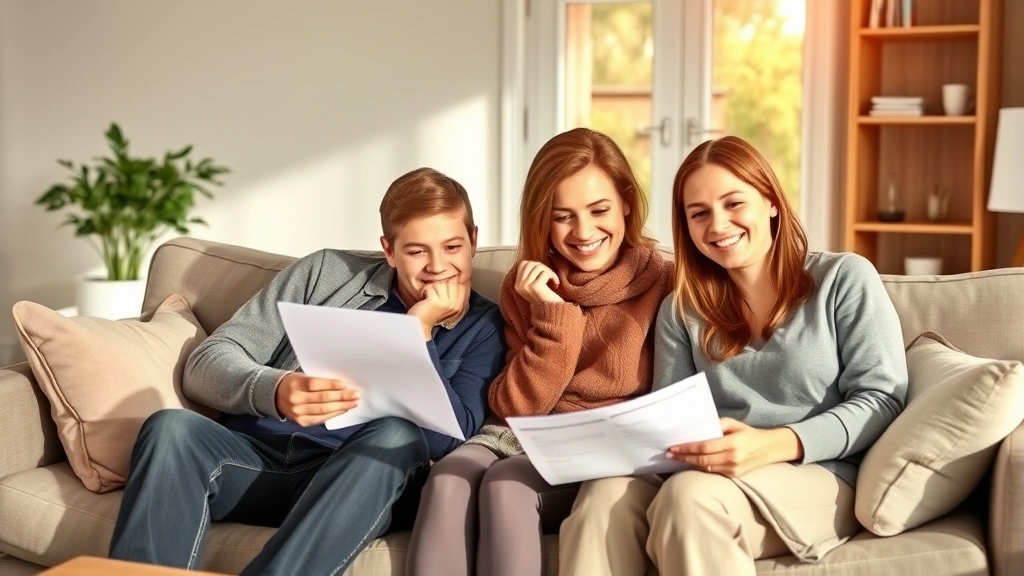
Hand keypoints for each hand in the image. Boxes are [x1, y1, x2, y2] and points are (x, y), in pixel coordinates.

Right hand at [274, 373, 359, 426]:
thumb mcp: (302, 376)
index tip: (345, 384)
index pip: (316, 384)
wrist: (275, 396)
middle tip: (355, 395)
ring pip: (323, 410)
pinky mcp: (301, 422)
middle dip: (342, 397)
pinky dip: (334, 414)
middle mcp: (296, 399)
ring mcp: (298, 413)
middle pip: (322, 398)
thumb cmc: (293, 384)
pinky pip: (321, 419)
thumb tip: (341, 385)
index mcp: (295, 384)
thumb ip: (319, 381)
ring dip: (341, 407)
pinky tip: (342, 410)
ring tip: (353, 403)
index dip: (332, 385)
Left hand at [407, 280, 468, 339]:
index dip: (450, 284)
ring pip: (441, 284)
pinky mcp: (436, 302)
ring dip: (432, 288)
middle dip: (440, 286)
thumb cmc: (432, 311)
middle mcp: (455, 305)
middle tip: (434, 295)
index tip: (441, 292)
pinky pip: (431, 287)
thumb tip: (455, 276)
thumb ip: (453, 293)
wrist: (420, 325)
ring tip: (429, 297)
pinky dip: (425, 291)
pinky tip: (424, 299)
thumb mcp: (447, 303)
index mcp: (459, 305)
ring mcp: (446, 303)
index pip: (460, 285)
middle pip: (451, 283)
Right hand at [514, 261, 563, 303]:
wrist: (552, 313)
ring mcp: (526, 286)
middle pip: (531, 264)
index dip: (535, 264)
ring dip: (549, 272)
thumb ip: (531, 273)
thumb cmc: (545, 297)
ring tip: (553, 281)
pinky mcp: (535, 287)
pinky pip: (545, 273)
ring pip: (538, 267)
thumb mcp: (533, 285)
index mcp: (517, 284)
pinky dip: (553, 277)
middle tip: (550, 276)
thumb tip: (532, 261)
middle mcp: (519, 285)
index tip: (543, 273)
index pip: (523, 264)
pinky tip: (556, 284)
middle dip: (543, 267)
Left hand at [665, 418, 802, 477]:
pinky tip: (691, 462)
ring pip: (706, 468)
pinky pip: (713, 471)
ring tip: (677, 459)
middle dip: (684, 457)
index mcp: (732, 444)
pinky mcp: (734, 476)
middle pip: (702, 460)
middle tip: (669, 455)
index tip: (673, 448)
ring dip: (690, 463)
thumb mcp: (734, 424)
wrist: (770, 448)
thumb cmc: (749, 433)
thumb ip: (717, 424)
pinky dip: (700, 467)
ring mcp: (733, 469)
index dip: (687, 448)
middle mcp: (732, 458)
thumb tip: (699, 428)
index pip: (704, 447)